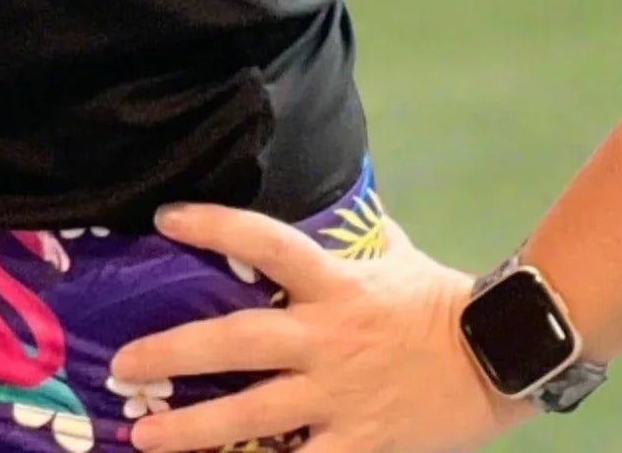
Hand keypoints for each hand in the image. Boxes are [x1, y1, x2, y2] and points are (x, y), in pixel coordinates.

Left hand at [110, 202, 537, 452]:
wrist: (498, 358)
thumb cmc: (439, 301)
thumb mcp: (391, 254)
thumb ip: (351, 235)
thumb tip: (331, 193)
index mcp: (333, 284)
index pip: (264, 242)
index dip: (213, 225)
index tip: (165, 218)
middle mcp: (326, 339)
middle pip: (237, 342)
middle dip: (174, 350)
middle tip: (123, 361)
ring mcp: (339, 396)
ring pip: (251, 415)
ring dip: (192, 428)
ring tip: (142, 436)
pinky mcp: (358, 446)